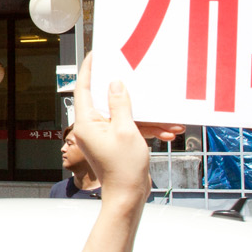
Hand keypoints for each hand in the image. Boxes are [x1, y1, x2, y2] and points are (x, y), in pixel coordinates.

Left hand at [71, 57, 166, 199]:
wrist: (129, 196)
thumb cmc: (123, 170)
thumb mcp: (126, 131)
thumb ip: (120, 104)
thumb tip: (115, 84)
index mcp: (87, 123)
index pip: (83, 89)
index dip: (89, 70)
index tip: (95, 55)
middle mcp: (93, 127)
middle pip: (107, 100)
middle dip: (127, 92)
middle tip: (134, 73)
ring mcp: (105, 135)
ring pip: (125, 115)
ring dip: (147, 116)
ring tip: (168, 118)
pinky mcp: (117, 142)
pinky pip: (132, 127)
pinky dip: (148, 128)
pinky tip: (167, 131)